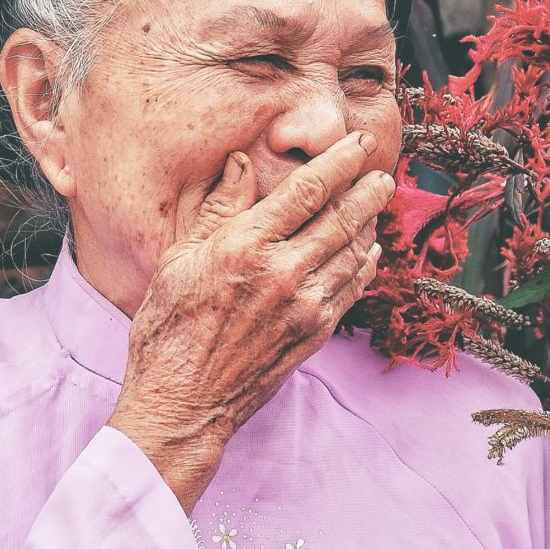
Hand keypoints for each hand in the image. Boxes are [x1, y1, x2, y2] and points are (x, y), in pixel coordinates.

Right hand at [107, 132, 392, 509]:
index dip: (338, 163)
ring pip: (352, 252)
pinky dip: (364, 265)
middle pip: (340, 218)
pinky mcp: (314, 334)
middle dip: (366, 190)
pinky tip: (368, 251)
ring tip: (377, 203)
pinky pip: (350, 288)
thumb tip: (242, 163)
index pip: (306, 191)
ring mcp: (303, 306)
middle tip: (382, 172)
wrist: (182, 403)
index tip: (357, 145)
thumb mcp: (179, 259)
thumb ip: (219, 209)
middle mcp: (282, 272)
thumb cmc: (168, 330)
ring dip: (369, 223)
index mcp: (244, 247)